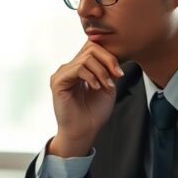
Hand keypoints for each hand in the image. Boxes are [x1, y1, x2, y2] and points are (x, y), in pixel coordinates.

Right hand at [48, 41, 123, 157]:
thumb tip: (113, 56)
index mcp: (81, 68)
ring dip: (101, 71)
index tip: (120, 73)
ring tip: (107, 85)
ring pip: (86, 58)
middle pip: (91, 47)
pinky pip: (77, 68)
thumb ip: (108, 70)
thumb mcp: (108, 86)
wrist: (85, 131)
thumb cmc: (95, 112)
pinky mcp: (58, 81)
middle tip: (117, 75)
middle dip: (108, 60)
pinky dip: (91, 77)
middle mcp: (70, 68)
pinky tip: (96, 87)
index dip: (109, 55)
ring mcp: (63, 73)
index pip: (94, 47)